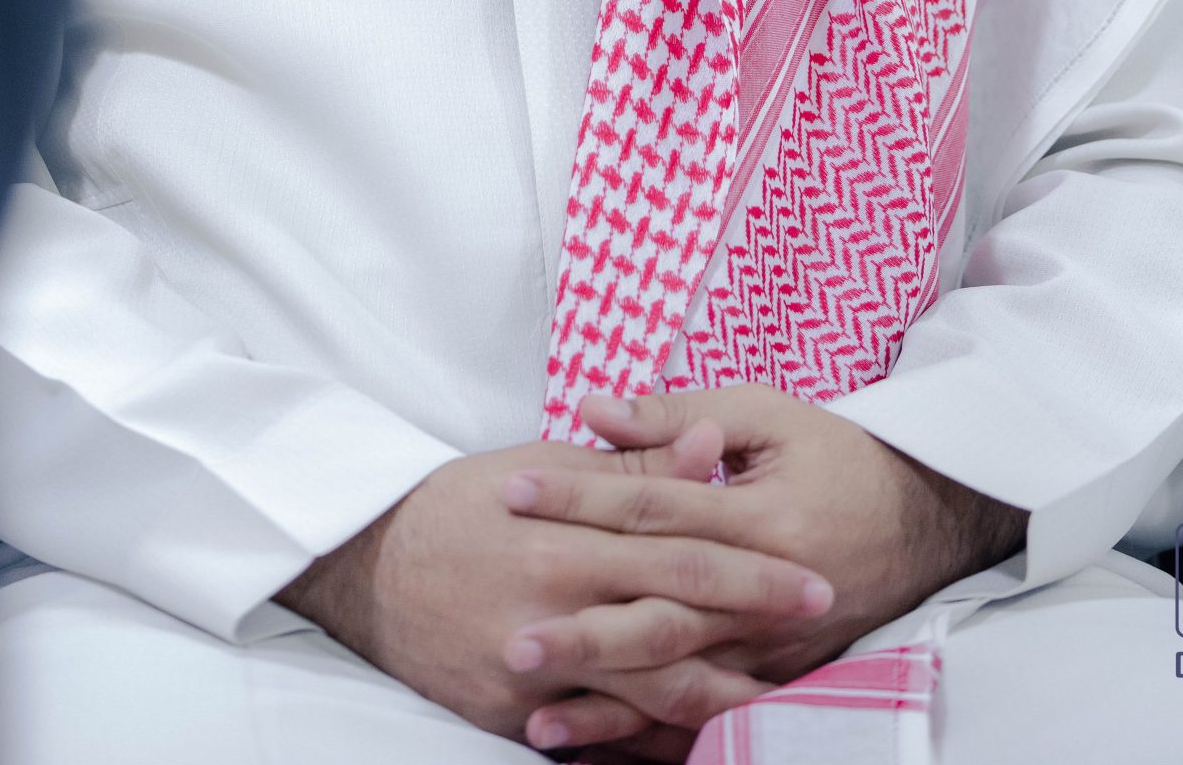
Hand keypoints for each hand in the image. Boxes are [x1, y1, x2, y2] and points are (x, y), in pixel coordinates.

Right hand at [276, 434, 833, 747]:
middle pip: (677, 623)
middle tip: (815, 630)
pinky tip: (690, 739)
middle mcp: (558, 604)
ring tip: (775, 698)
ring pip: (645, 691)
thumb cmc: (462, 503)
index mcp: (571, 536)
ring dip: (716, 696)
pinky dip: (644, 739)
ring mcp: (535, 670)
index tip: (810, 574)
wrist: (367, 563)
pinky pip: (593, 735)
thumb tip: (710, 447)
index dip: (752, 566)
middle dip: (753, 629)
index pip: (683, 551)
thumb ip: (630, 466)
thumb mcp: (542, 463)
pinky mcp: (511, 713)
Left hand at [502, 387, 1025, 752]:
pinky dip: (652, 739)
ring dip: (609, 702)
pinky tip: (598, 748)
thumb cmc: (838, 454)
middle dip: (581, 630)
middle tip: (509, 638)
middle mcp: (764, 594)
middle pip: (659, 614)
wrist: (925, 520)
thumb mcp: (766, 414)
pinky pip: (709, 718)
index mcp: (760, 517)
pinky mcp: (778, 678)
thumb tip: (592, 408)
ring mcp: (772, 648)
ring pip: (679, 682)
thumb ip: (678, 415)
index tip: (511, 491)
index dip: (579, 498)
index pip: (652, 506)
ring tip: (535, 714)